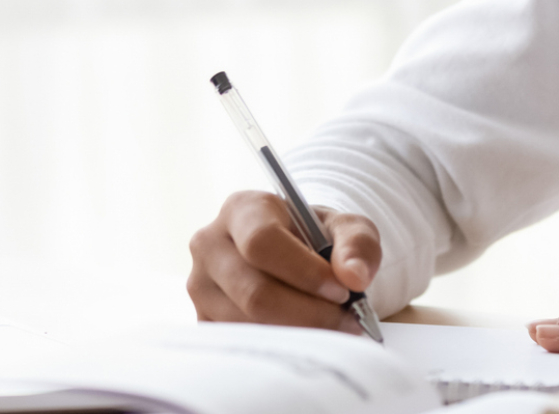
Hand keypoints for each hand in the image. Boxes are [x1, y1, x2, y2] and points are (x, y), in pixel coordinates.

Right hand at [187, 190, 379, 332]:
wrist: (294, 256)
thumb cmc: (317, 238)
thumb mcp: (346, 228)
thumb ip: (358, 244)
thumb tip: (354, 277)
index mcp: (241, 209)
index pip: (262, 242)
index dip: (304, 272)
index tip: (342, 291)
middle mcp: (210, 245)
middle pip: (254, 292)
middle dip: (309, 313)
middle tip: (348, 322)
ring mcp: (201, 286)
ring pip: (248, 324)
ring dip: (299, 334)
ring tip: (334, 330)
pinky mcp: (203, 320)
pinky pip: (241, 345)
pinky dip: (281, 348)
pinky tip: (307, 339)